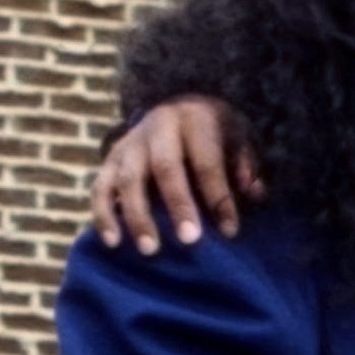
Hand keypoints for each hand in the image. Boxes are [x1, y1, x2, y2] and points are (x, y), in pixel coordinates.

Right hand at [88, 97, 258, 252]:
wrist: (176, 103)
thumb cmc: (213, 132)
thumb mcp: (237, 136)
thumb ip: (245, 164)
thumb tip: (254, 193)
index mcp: (194, 121)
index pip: (206, 162)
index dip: (218, 197)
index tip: (229, 231)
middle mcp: (157, 129)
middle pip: (165, 168)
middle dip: (178, 206)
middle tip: (190, 241)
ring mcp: (129, 144)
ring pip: (128, 180)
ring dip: (137, 217)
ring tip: (149, 250)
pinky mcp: (110, 160)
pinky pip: (100, 188)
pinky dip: (104, 216)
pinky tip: (113, 242)